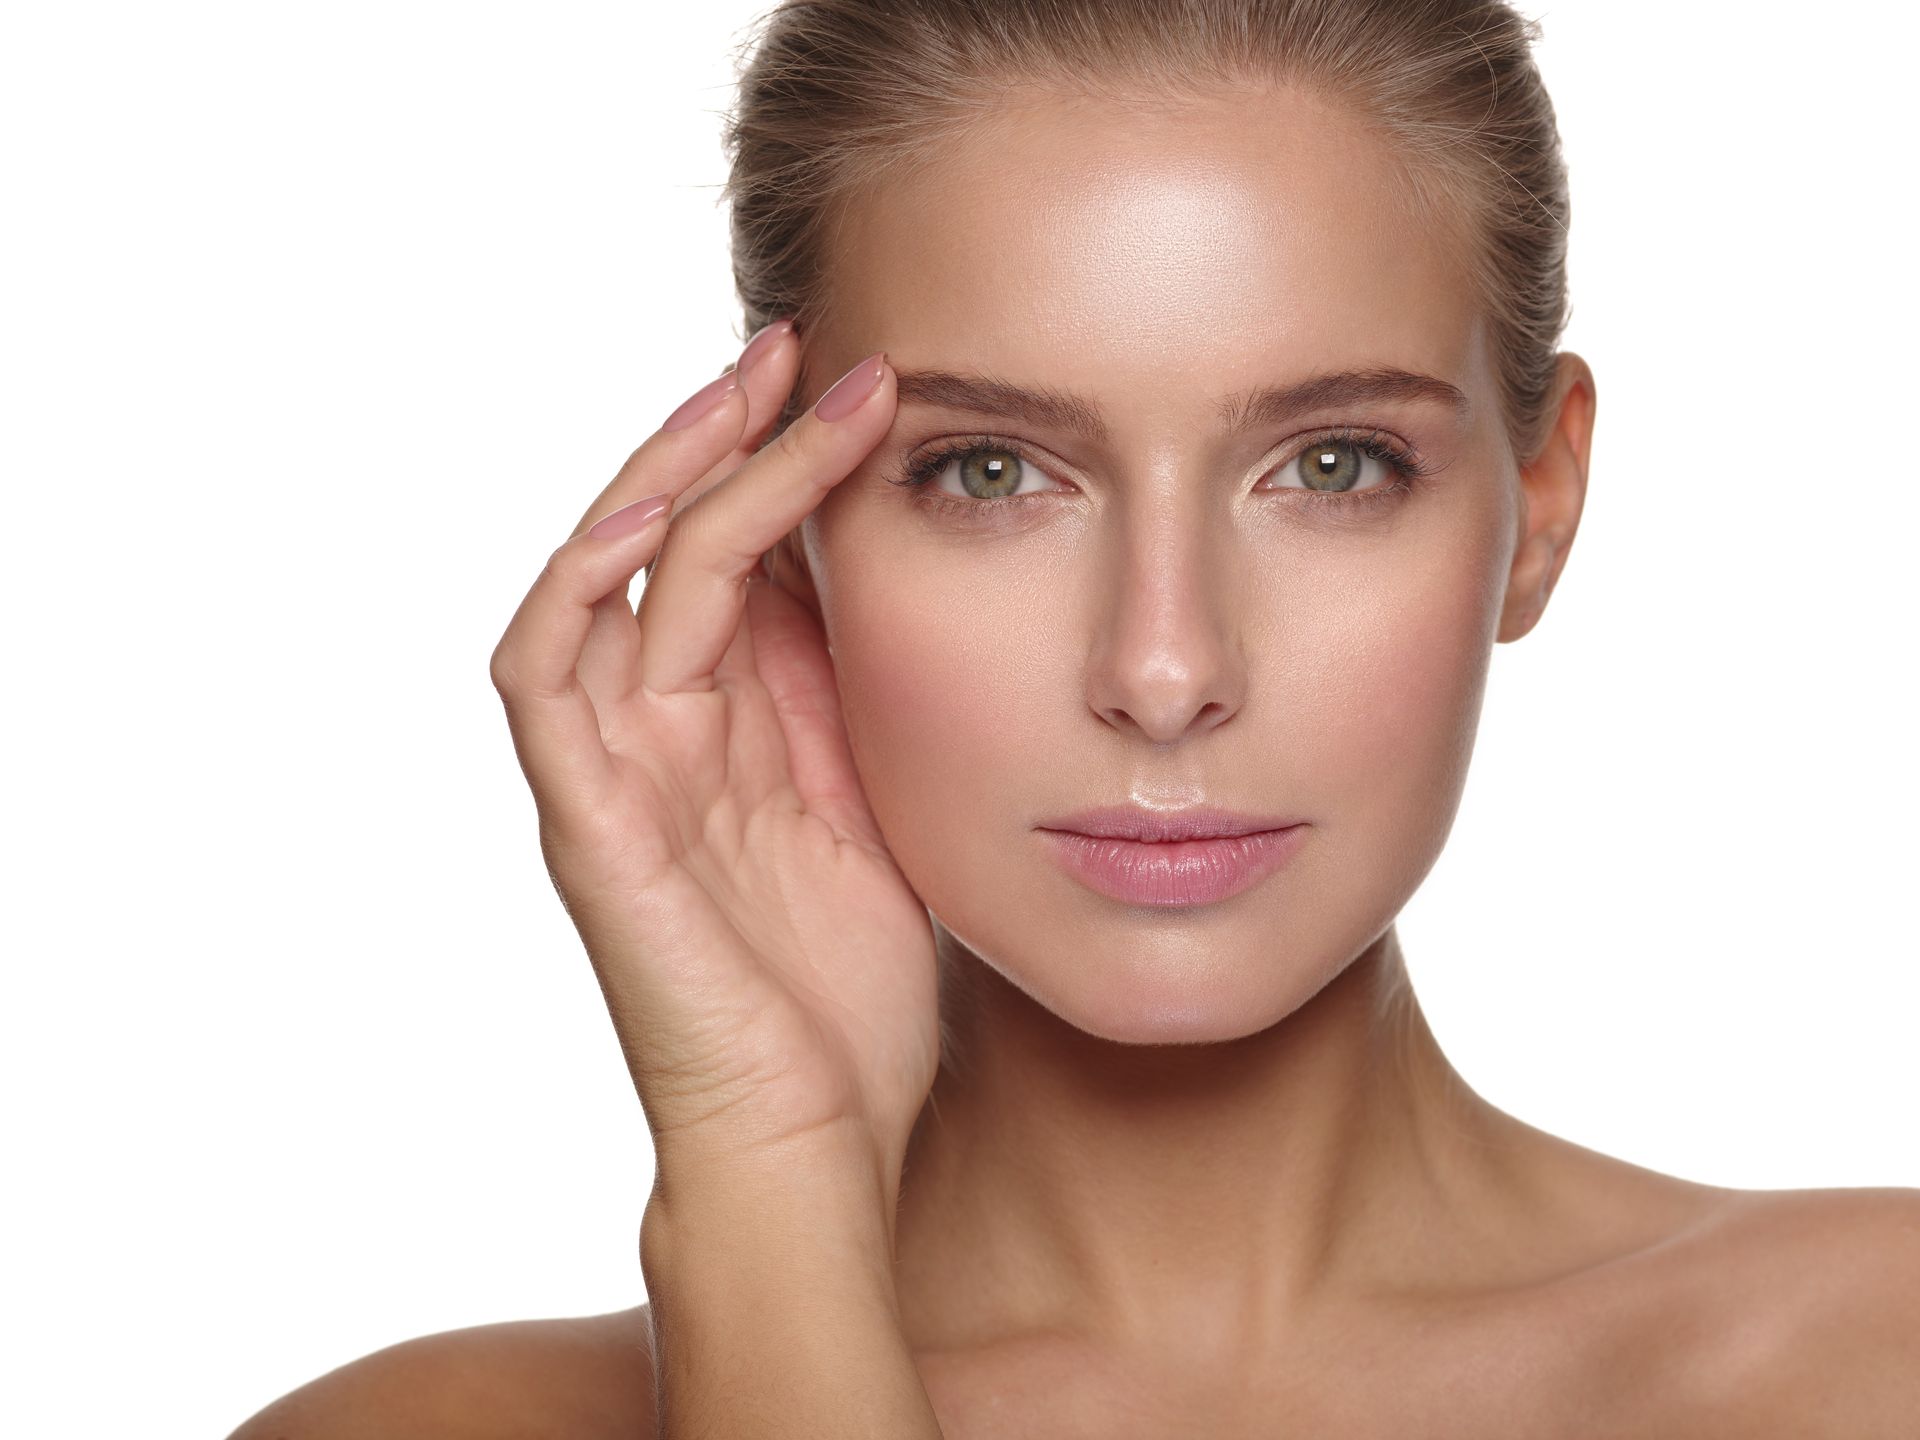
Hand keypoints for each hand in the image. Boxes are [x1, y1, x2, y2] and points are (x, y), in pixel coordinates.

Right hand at [488, 330, 938, 1190]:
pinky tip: (647, 514)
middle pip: (666, 540)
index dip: (783, 463)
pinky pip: (544, 677)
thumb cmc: (855, 991)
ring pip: (604, 578)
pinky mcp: (586, 824)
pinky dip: (579, 586)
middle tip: (807, 349)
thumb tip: (884, 574)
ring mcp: (613, 772)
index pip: (732, 556)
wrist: (822, 1134)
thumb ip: (853, 700)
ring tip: (752, 391)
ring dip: (669, 476)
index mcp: (729, 725)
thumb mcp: (879, 805)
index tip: (871, 385)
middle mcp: (657, 730)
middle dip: (732, 435)